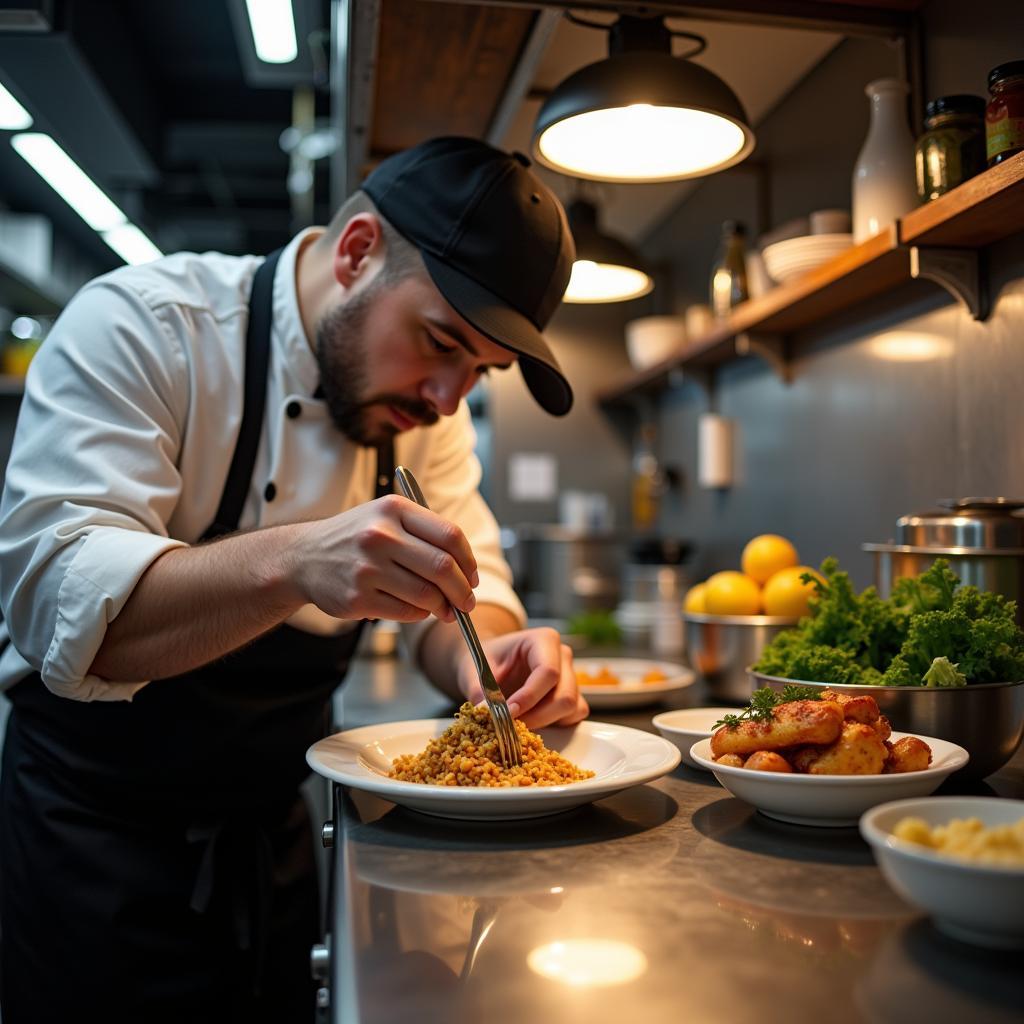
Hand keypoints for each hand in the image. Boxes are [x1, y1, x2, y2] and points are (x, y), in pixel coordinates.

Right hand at [289, 494, 478, 622]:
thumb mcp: (385, 517)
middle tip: (467, 601)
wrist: (303, 557)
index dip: (468, 560)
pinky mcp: (357, 598)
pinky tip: (418, 610)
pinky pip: (406, 611)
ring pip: (427, 594)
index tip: (472, 575)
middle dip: (463, 590)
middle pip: (443, 567)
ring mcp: (367, 568)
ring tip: (446, 610)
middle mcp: (380, 536)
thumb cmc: (355, 537)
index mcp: (393, 509)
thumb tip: (466, 570)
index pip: (450, 535)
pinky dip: (420, 614)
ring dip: (444, 607)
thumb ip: (425, 534)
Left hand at [456, 627, 588, 728]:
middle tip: (509, 724)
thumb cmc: (487, 660)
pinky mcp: (573, 695)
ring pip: (570, 707)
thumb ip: (481, 692)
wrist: (493, 662)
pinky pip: (574, 715)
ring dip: (543, 721)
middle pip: (564, 694)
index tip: (508, 712)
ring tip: (516, 723)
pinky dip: (554, 724)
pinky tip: (532, 721)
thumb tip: (488, 716)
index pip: (548, 671)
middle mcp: (563, 656)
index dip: (529, 697)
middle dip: (536, 715)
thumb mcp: (478, 670)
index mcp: (544, 640)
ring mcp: (571, 676)